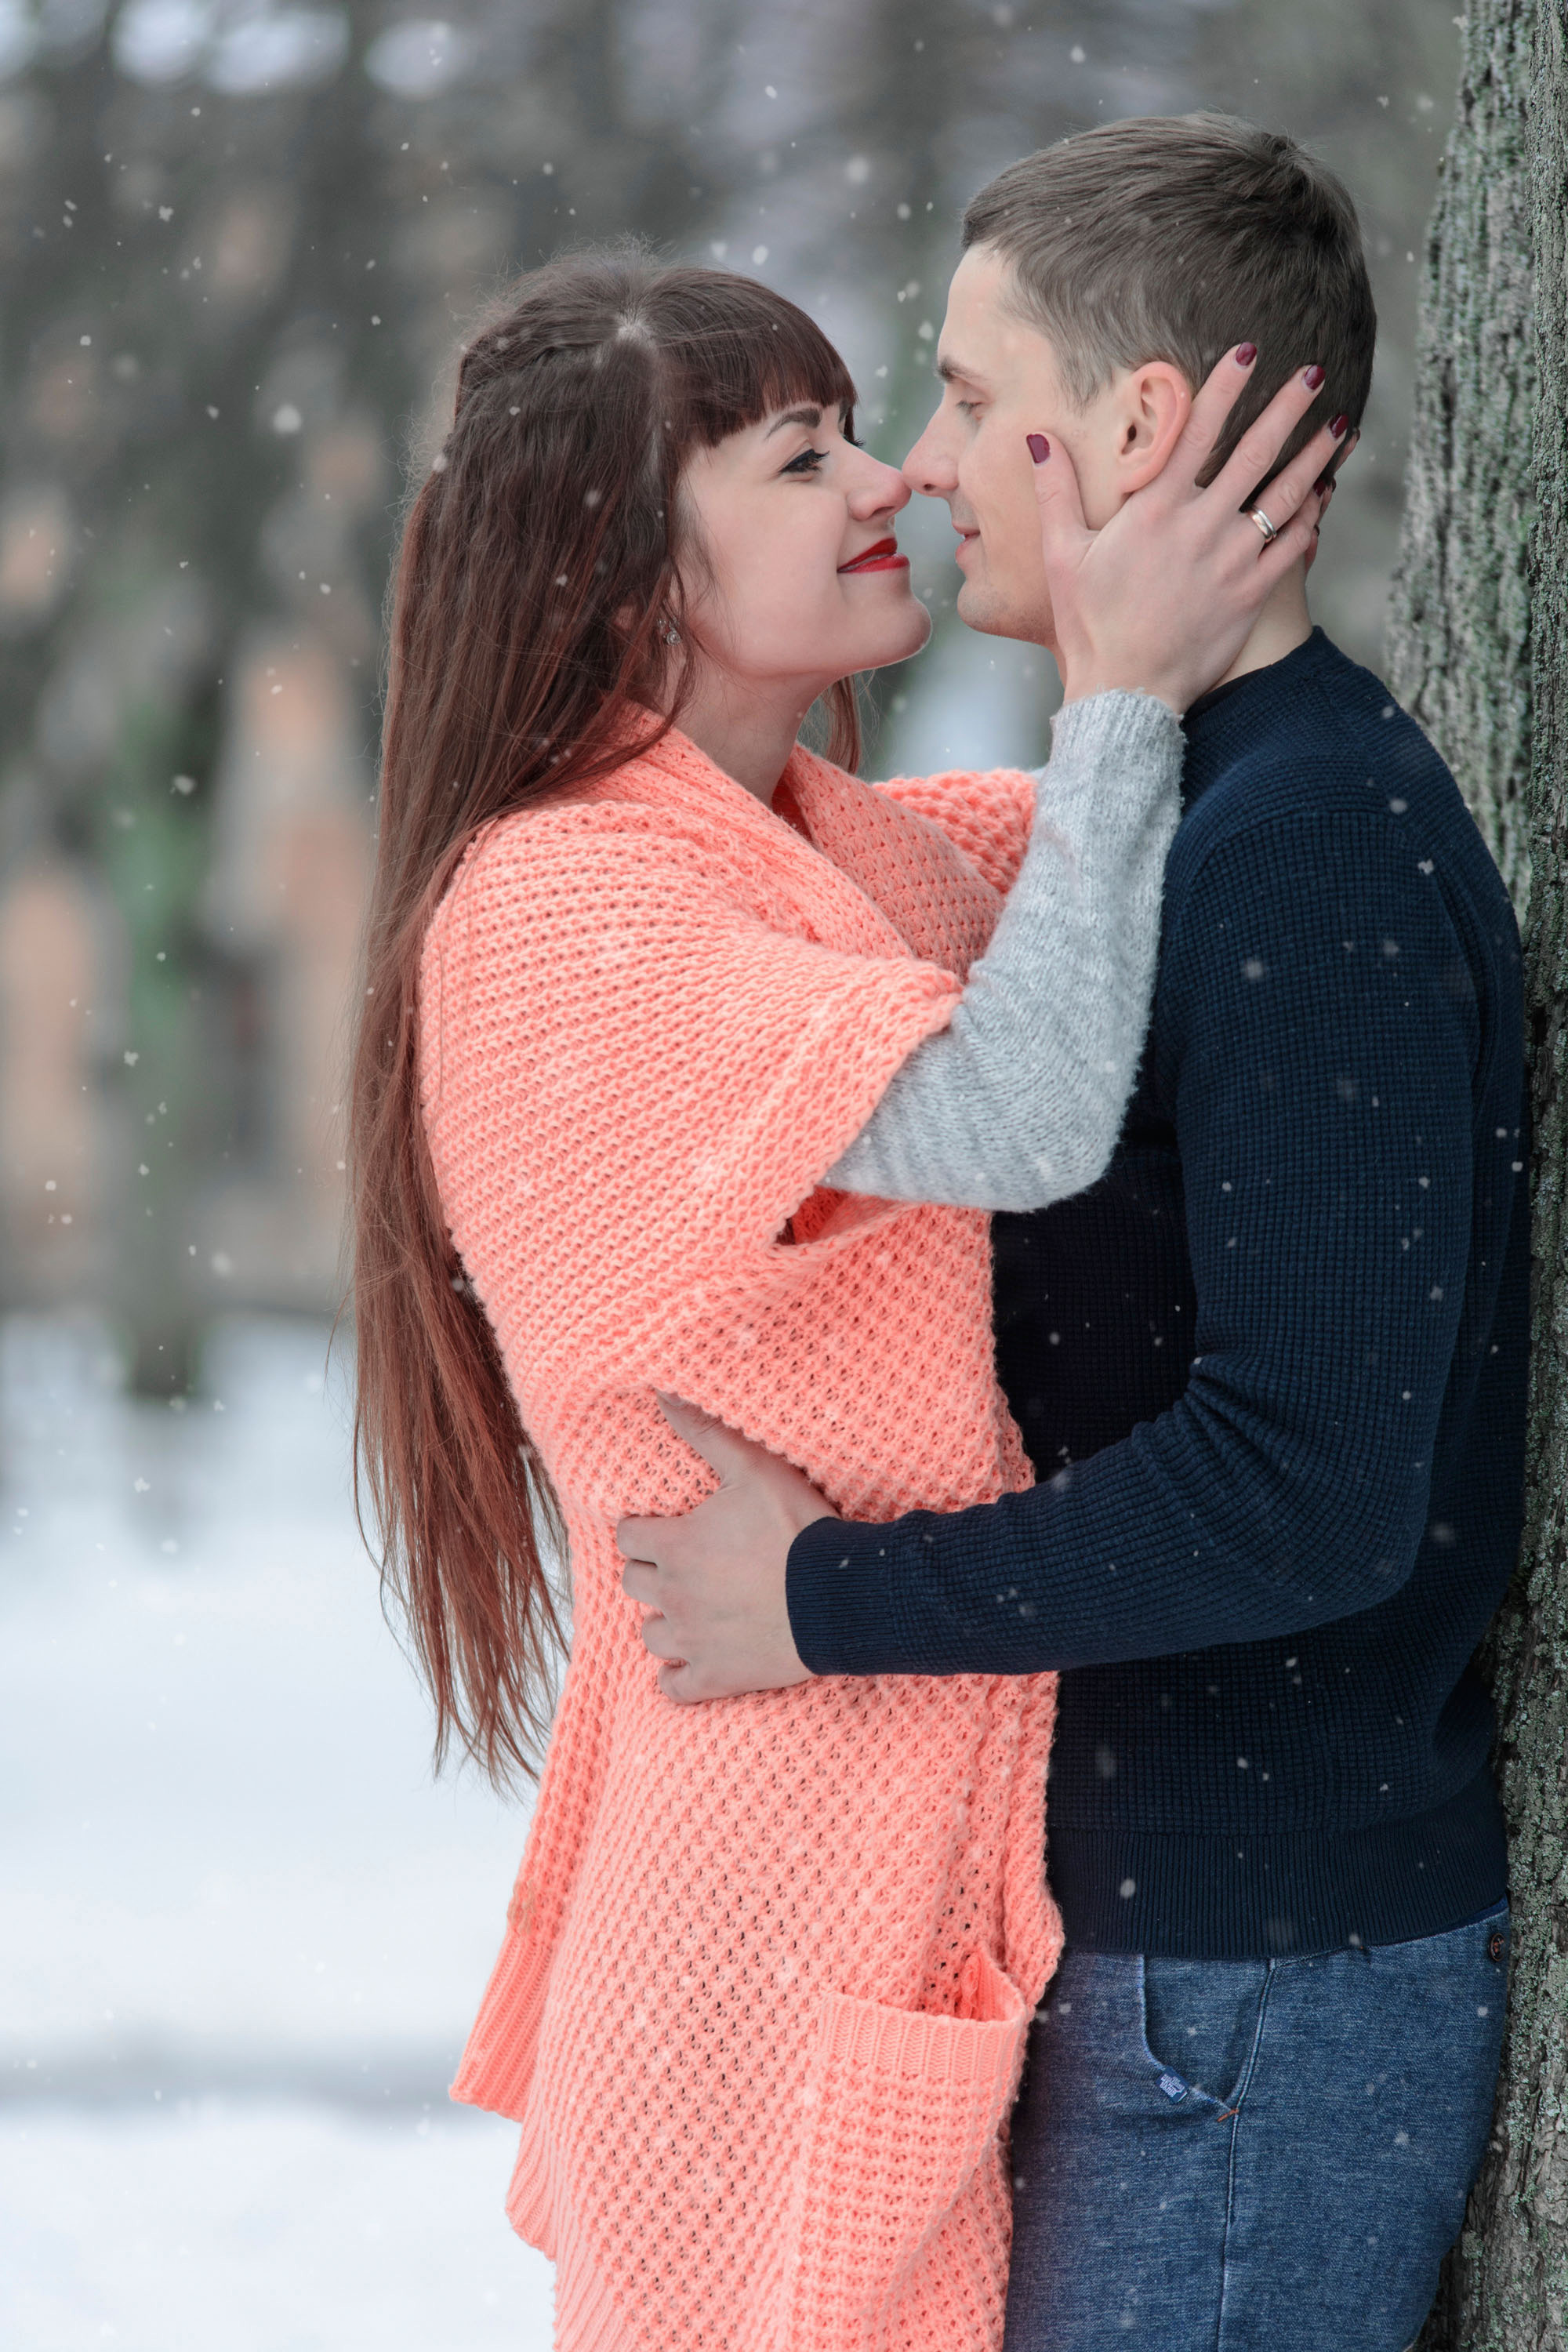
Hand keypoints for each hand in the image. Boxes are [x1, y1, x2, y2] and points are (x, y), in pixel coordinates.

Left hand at [616, 1395, 836, 1701]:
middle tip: (679, 1564)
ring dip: (663, 1621)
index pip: (629, 1536)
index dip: (644, 1529)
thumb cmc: (796, 1529)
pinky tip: (690, 1663)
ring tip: (688, 1610)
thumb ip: (705, 1431)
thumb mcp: (752, 1468)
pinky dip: (676, 1678)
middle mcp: (672, 1595)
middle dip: (649, 1571)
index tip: (663, 1528)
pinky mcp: (715, 1677)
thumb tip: (662, 1392)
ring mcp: (691, 1641)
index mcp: (674, 1545)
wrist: (838, 1597)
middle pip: (633, 1583)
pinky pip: (674, 1687)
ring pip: (650, 1635)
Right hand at [1030, 353, 1352, 712]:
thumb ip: (1055, 492)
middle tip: (1314, 372)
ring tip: (1339, 427)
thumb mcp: (1061, 556)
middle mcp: (1201, 526)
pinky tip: (1325, 496)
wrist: (1126, 695)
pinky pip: (1294, 546)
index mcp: (1156, 509)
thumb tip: (1038, 438)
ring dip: (1316, 456)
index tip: (1248, 350)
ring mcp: (1232, 560)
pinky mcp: (1252, 594)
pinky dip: (1314, 516)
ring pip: (1287, 495)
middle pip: (1257, 451)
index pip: (1198, 430)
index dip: (1225, 385)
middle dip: (1289, 406)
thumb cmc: (1089, 627)